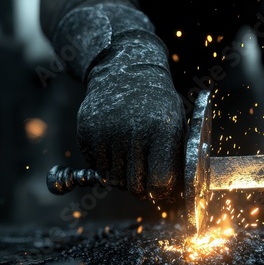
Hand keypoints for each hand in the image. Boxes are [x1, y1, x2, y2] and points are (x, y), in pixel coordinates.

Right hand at [53, 3, 185, 200]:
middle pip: (136, 187)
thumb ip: (176, 158)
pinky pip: (97, 168)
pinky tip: (116, 146)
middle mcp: (133, 133)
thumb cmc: (158, 104)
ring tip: (132, 156)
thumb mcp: (176, 124)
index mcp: (161, 131)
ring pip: (115, 180)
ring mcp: (106, 133)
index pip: (160, 182)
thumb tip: (174, 193)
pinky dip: (107, 165)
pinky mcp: (87, 133)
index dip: (162, 191)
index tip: (162, 189)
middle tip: (147, 178)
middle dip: (143, 188)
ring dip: (124, 176)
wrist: (125, 71)